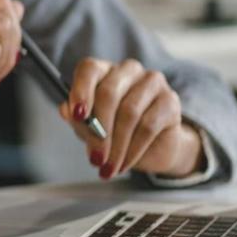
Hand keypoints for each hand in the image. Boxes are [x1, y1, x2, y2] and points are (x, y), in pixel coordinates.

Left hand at [60, 58, 202, 178]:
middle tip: (95, 158)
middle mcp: (127, 70)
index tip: (76, 115)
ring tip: (108, 166)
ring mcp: (152, 82)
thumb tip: (66, 111)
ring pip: (129, 113)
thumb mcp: (91, 129)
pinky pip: (148, 126)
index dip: (81, 91)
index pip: (89, 70)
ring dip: (116, 146)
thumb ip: (79, 119)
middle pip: (108, 93)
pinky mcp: (170, 100)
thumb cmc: (114, 132)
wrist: (153, 148)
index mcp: (103, 71)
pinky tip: (125, 164)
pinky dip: (133, 150)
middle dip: (99, 131)